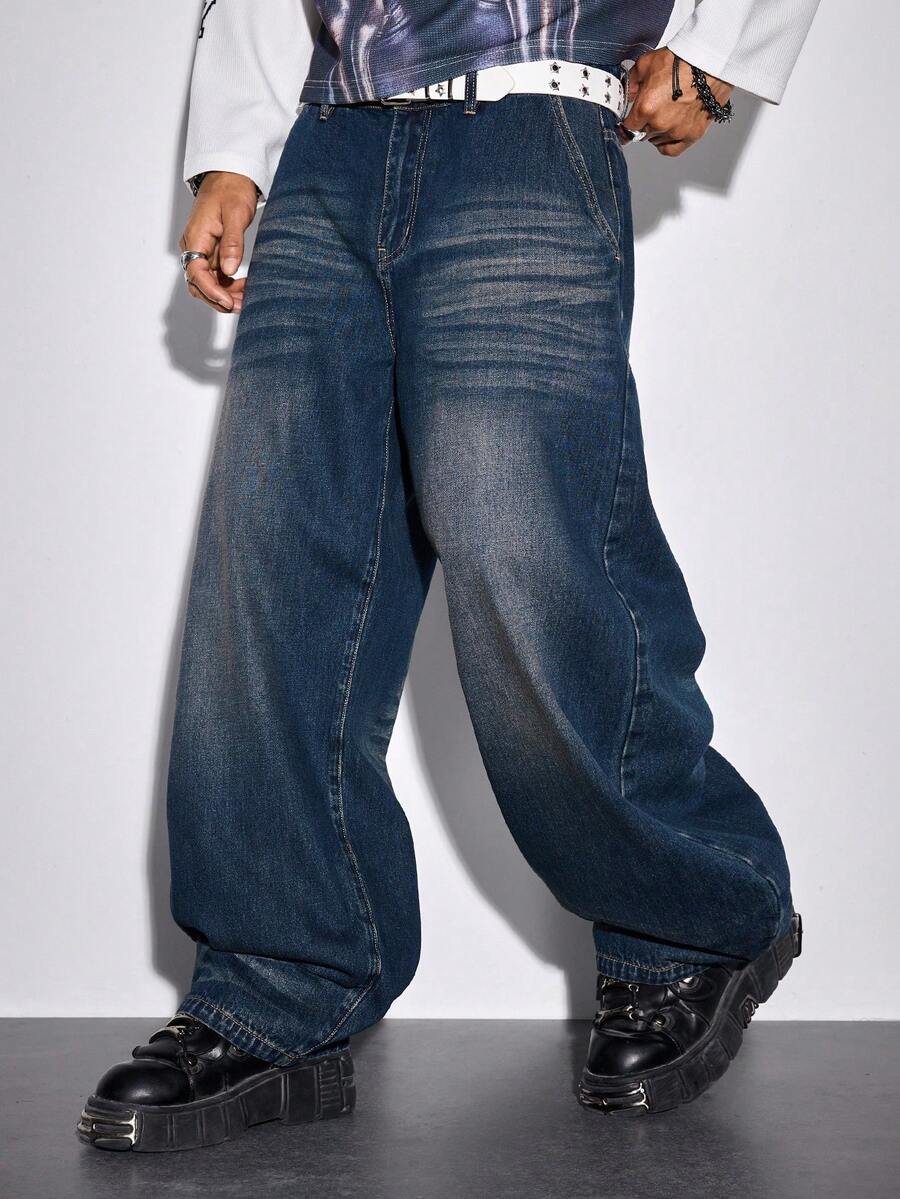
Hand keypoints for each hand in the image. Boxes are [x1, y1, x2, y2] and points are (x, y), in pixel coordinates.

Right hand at [179, 172, 258, 312]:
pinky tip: (245, 288)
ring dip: (226, 295)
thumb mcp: (236, 214)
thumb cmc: (231, 189)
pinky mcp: (212, 253)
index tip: (228, 302)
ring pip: (208, 283)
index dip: (212, 292)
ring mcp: (202, 251)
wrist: (229, 176)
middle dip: (218, 298)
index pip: (196, 274)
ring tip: (247, 299)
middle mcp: (194, 247)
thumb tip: (229, 270)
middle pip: (199, 284)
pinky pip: (216, 276)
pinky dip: (229, 286)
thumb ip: (232, 243)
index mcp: (195, 237)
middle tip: (242, 306)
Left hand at [620, 49, 733, 156]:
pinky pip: (672, 149)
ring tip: (664, 114)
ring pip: (656, 140)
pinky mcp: (692, 134)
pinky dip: (667, 143)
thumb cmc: (683, 60)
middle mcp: (660, 123)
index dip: (624, 126)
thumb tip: (627, 94)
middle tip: (651, 110)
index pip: (626, 129)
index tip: (625, 126)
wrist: (711, 62)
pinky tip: (667, 134)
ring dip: (656, 132)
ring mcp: (676, 131)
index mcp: (645, 107)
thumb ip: (632, 81)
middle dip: (642, 123)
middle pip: (641, 134)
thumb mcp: (647, 63)